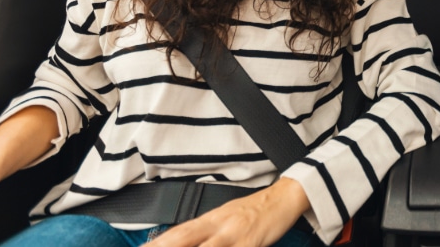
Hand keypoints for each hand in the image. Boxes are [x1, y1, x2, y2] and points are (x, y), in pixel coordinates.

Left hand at [146, 178, 309, 246]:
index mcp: (210, 219)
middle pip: (184, 239)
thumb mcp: (224, 218)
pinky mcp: (251, 243)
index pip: (176, 234)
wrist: (284, 197)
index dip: (156, 244)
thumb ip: (202, 232)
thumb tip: (177, 242)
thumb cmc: (254, 211)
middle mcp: (218, 226)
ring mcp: (234, 235)